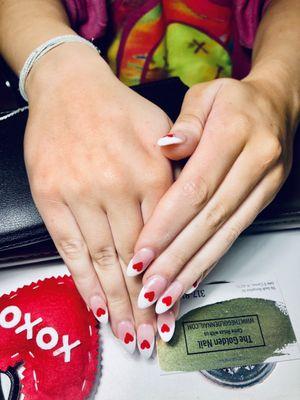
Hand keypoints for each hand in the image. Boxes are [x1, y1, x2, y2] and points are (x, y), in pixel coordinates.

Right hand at [24, 42, 172, 355]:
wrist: (68, 88)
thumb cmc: (116, 110)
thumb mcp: (158, 131)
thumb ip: (175, 172)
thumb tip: (181, 219)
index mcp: (150, 172)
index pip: (164, 238)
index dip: (167, 277)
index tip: (172, 308)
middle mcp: (117, 186)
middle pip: (135, 257)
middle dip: (143, 302)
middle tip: (150, 336)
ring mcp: (81, 193)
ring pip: (103, 259)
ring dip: (116, 301)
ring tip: (127, 332)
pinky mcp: (52, 197)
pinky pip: (70, 248)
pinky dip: (83, 280)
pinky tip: (96, 304)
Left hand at [128, 77, 295, 312]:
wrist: (278, 104)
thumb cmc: (234, 100)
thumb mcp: (206, 95)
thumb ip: (186, 123)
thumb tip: (166, 147)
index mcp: (236, 132)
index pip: (196, 189)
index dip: (167, 225)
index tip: (141, 253)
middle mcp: (256, 162)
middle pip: (210, 219)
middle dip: (176, 257)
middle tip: (149, 287)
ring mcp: (264, 184)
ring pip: (225, 233)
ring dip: (193, 268)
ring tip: (166, 294)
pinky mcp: (264, 198)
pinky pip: (236, 233)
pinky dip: (212, 258)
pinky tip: (192, 278)